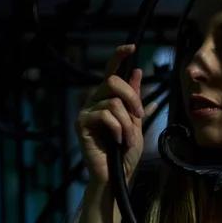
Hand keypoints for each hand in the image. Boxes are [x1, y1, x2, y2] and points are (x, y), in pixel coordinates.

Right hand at [76, 44, 156, 185]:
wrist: (119, 174)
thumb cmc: (126, 152)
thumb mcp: (136, 122)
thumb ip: (135, 99)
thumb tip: (137, 72)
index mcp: (108, 99)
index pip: (111, 73)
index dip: (118, 57)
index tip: (132, 48)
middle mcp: (95, 101)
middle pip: (113, 82)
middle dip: (132, 99)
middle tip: (139, 115)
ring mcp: (87, 112)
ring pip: (113, 103)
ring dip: (127, 124)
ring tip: (128, 140)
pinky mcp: (82, 124)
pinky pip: (105, 116)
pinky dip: (118, 130)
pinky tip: (118, 142)